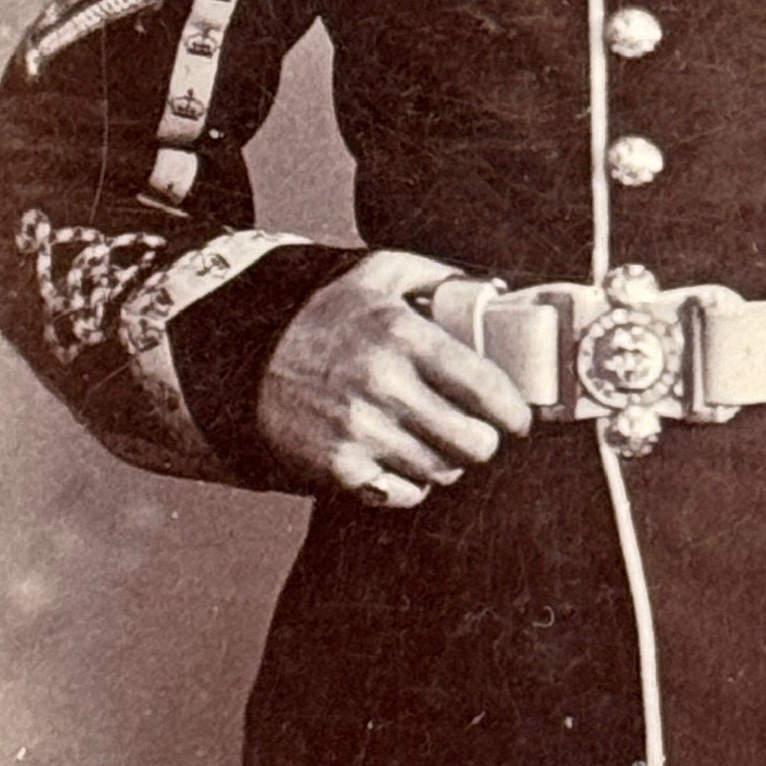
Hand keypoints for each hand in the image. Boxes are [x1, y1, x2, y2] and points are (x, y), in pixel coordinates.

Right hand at [257, 250, 531, 504]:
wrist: (246, 356)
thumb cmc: (324, 314)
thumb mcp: (376, 271)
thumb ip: (435, 273)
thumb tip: (491, 291)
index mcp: (401, 335)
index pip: (483, 385)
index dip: (513, 409)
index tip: (520, 418)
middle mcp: (383, 386)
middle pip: (473, 442)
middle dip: (485, 440)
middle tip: (480, 433)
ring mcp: (360, 432)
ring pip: (442, 471)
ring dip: (449, 462)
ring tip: (439, 443)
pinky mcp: (339, 468)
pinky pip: (403, 494)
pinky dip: (412, 484)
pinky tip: (404, 461)